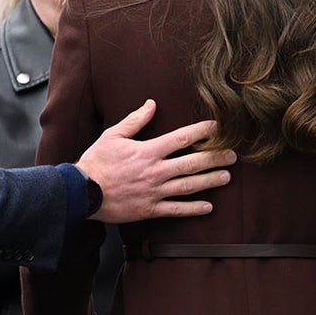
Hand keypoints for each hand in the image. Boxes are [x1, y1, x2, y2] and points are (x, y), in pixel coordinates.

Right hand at [75, 99, 233, 223]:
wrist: (83, 192)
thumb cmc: (97, 162)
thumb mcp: (113, 135)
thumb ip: (135, 120)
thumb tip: (152, 104)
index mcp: (148, 151)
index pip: (181, 138)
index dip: (201, 132)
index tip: (217, 127)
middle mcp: (156, 171)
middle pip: (192, 163)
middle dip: (215, 157)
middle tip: (232, 154)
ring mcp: (155, 191)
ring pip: (189, 186)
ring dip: (210, 181)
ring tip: (227, 176)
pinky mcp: (150, 209)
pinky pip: (176, 210)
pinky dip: (193, 209)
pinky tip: (208, 206)